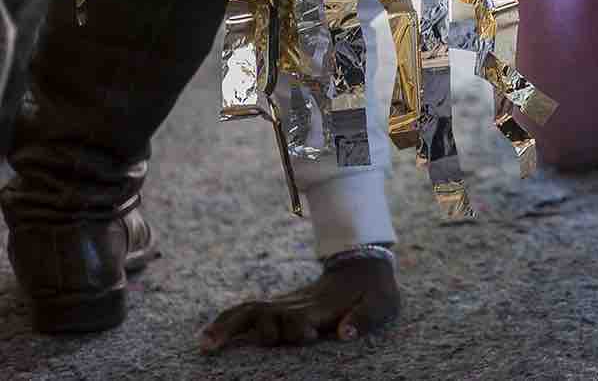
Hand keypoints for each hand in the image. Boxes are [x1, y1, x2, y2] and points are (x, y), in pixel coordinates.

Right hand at [199, 253, 400, 351]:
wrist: (362, 266)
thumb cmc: (373, 291)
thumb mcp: (380, 304)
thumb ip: (363, 318)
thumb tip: (345, 334)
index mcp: (319, 306)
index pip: (298, 318)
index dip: (297, 328)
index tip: (308, 335)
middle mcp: (295, 305)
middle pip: (262, 311)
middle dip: (241, 326)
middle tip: (215, 344)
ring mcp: (284, 305)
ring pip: (247, 311)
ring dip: (225, 326)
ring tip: (203, 345)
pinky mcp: (278, 308)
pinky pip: (246, 314)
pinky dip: (225, 324)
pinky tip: (208, 340)